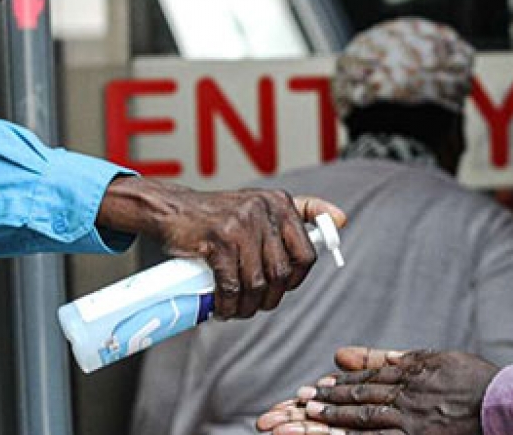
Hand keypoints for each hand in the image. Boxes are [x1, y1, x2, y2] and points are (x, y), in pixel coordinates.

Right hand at [97, 176, 345, 318]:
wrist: (171, 209)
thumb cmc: (218, 215)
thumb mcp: (260, 205)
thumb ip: (299, 212)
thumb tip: (341, 220)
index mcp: (279, 203)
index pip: (306, 252)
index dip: (297, 278)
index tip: (283, 287)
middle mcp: (263, 210)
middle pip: (282, 273)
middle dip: (270, 298)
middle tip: (256, 305)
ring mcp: (240, 225)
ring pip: (258, 282)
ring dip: (248, 306)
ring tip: (238, 310)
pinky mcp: (218, 240)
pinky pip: (232, 285)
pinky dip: (228, 304)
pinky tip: (222, 309)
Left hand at [257, 347, 497, 434]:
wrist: (507, 404)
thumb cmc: (470, 380)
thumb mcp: (429, 359)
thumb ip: (385, 357)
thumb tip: (341, 354)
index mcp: (408, 374)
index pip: (363, 383)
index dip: (333, 389)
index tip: (307, 392)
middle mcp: (407, 397)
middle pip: (355, 402)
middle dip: (319, 406)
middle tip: (288, 409)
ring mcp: (413, 423)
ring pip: (363, 423)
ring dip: (329, 423)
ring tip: (300, 423)